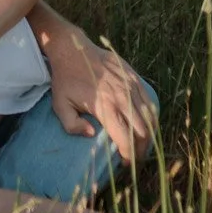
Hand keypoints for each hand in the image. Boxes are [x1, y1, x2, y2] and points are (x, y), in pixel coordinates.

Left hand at [43, 19, 154, 162]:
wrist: (73, 49)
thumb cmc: (66, 80)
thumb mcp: (60, 105)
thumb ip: (72, 125)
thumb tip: (92, 134)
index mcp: (105, 106)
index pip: (125, 138)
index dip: (128, 155)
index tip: (125, 162)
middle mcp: (122, 98)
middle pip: (142, 131)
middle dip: (141, 149)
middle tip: (135, 157)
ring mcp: (131, 86)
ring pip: (150, 117)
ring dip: (148, 135)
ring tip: (142, 144)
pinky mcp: (134, 78)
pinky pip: (149, 101)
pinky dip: (151, 116)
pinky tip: (146, 125)